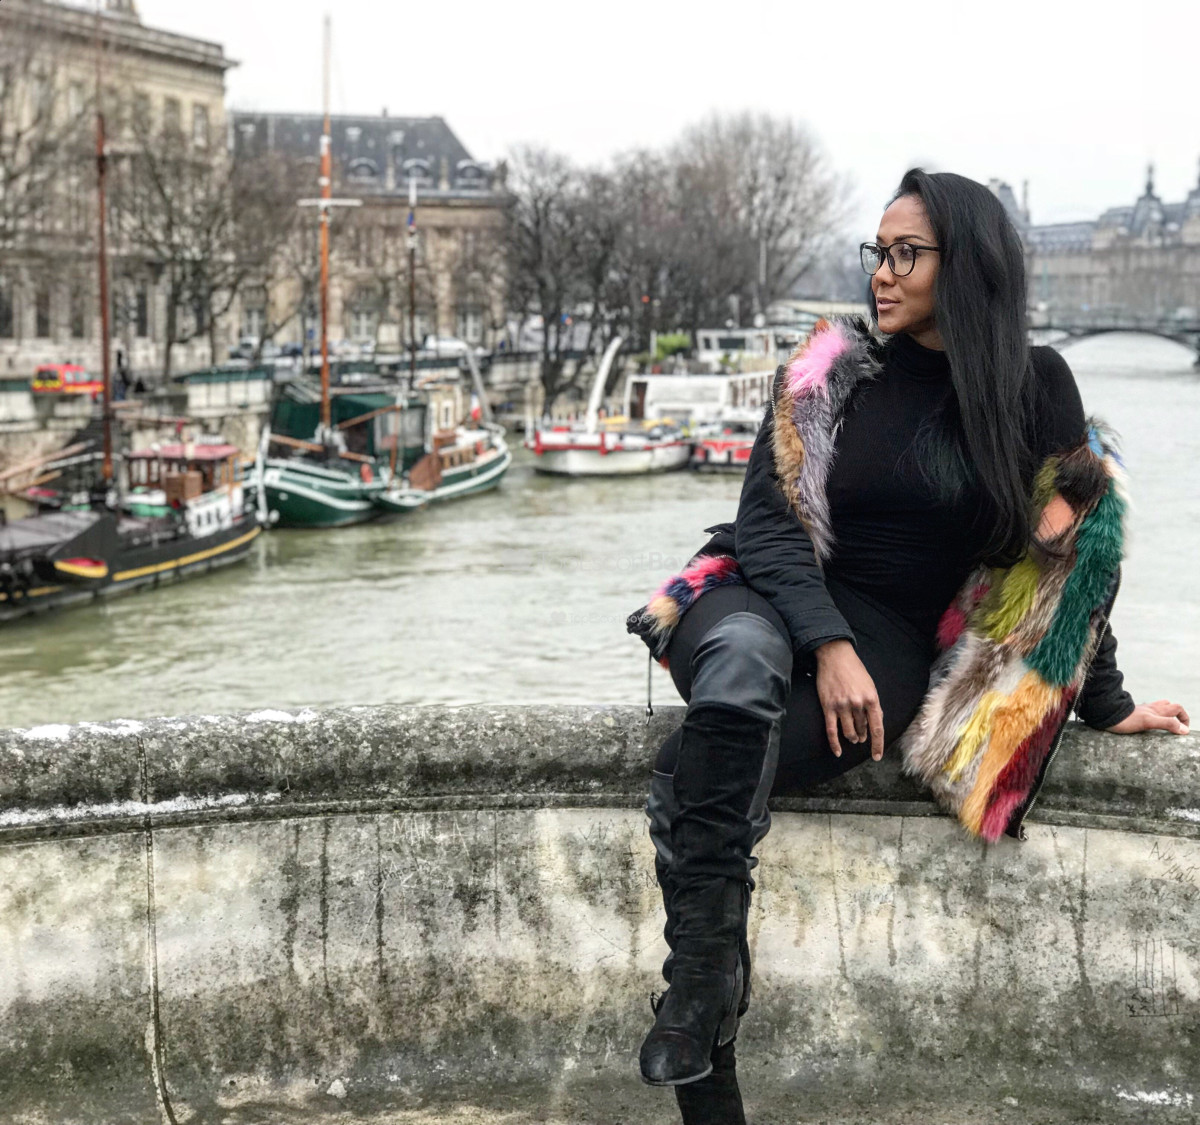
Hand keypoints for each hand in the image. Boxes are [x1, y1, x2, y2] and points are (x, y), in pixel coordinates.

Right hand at [813, 639, 884, 759]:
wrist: (835, 656)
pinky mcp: (828, 706)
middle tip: (861, 738)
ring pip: (848, 731)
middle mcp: (857, 704)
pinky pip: (831, 730)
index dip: (877, 745)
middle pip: (862, 730)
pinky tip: (838, 751)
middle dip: (862, 736)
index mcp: (871, 698)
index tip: (876, 756)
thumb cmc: (854, 670)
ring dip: (851, 737)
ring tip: (852, 738)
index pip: (877, 728)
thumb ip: (873, 704)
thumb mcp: (870, 685)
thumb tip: (875, 722)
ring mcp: (842, 706)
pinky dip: (834, 743)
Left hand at [1105, 700, 1189, 734]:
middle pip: (1169, 706)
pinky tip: (1149, 725)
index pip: (1177, 708)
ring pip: (1158, 708)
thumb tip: (1184, 730)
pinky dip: (1154, 717)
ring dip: (1166, 714)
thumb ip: (1167, 724)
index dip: (1184, 717)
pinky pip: (1148, 713)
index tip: (1184, 730)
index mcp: (1157, 710)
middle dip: (1177, 715)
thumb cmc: (1126, 720)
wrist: (1106, 714)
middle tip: (1177, 728)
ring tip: (1167, 726)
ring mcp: (1142, 710)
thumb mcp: (1149, 722)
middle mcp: (1151, 708)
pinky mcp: (1134, 714)